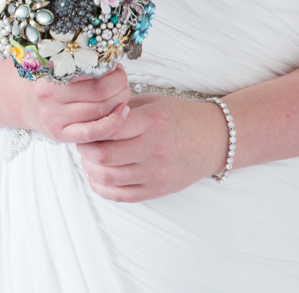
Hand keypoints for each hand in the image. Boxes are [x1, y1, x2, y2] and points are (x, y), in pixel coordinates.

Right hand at [28, 65, 130, 142]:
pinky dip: (114, 122)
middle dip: (120, 85)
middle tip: (122, 79)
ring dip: (120, 100)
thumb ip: (76, 62)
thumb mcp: (52, 64)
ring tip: (121, 92)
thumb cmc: (43, 80)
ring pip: (101, 111)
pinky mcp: (61, 135)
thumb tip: (111, 61)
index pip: (91, 74)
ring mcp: (55, 119)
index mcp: (49, 75)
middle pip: (100, 93)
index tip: (116, 67)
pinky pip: (94, 132)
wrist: (22, 101)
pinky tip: (122, 112)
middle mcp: (49, 98)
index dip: (112, 72)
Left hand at [75, 93, 229, 201]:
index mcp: (151, 122)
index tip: (86, 124)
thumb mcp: (152, 102)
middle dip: (85, 148)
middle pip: (104, 155)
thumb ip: (122, 108)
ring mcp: (157, 173)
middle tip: (83, 142)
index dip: (90, 126)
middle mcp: (154, 149)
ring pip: (109, 177)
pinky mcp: (158, 190)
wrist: (215, 140)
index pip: (108, 128)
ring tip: (89, 158)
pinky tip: (97, 177)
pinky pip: (122, 196)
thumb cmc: (180, 116)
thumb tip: (91, 115)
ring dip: (90, 168)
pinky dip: (102, 188)